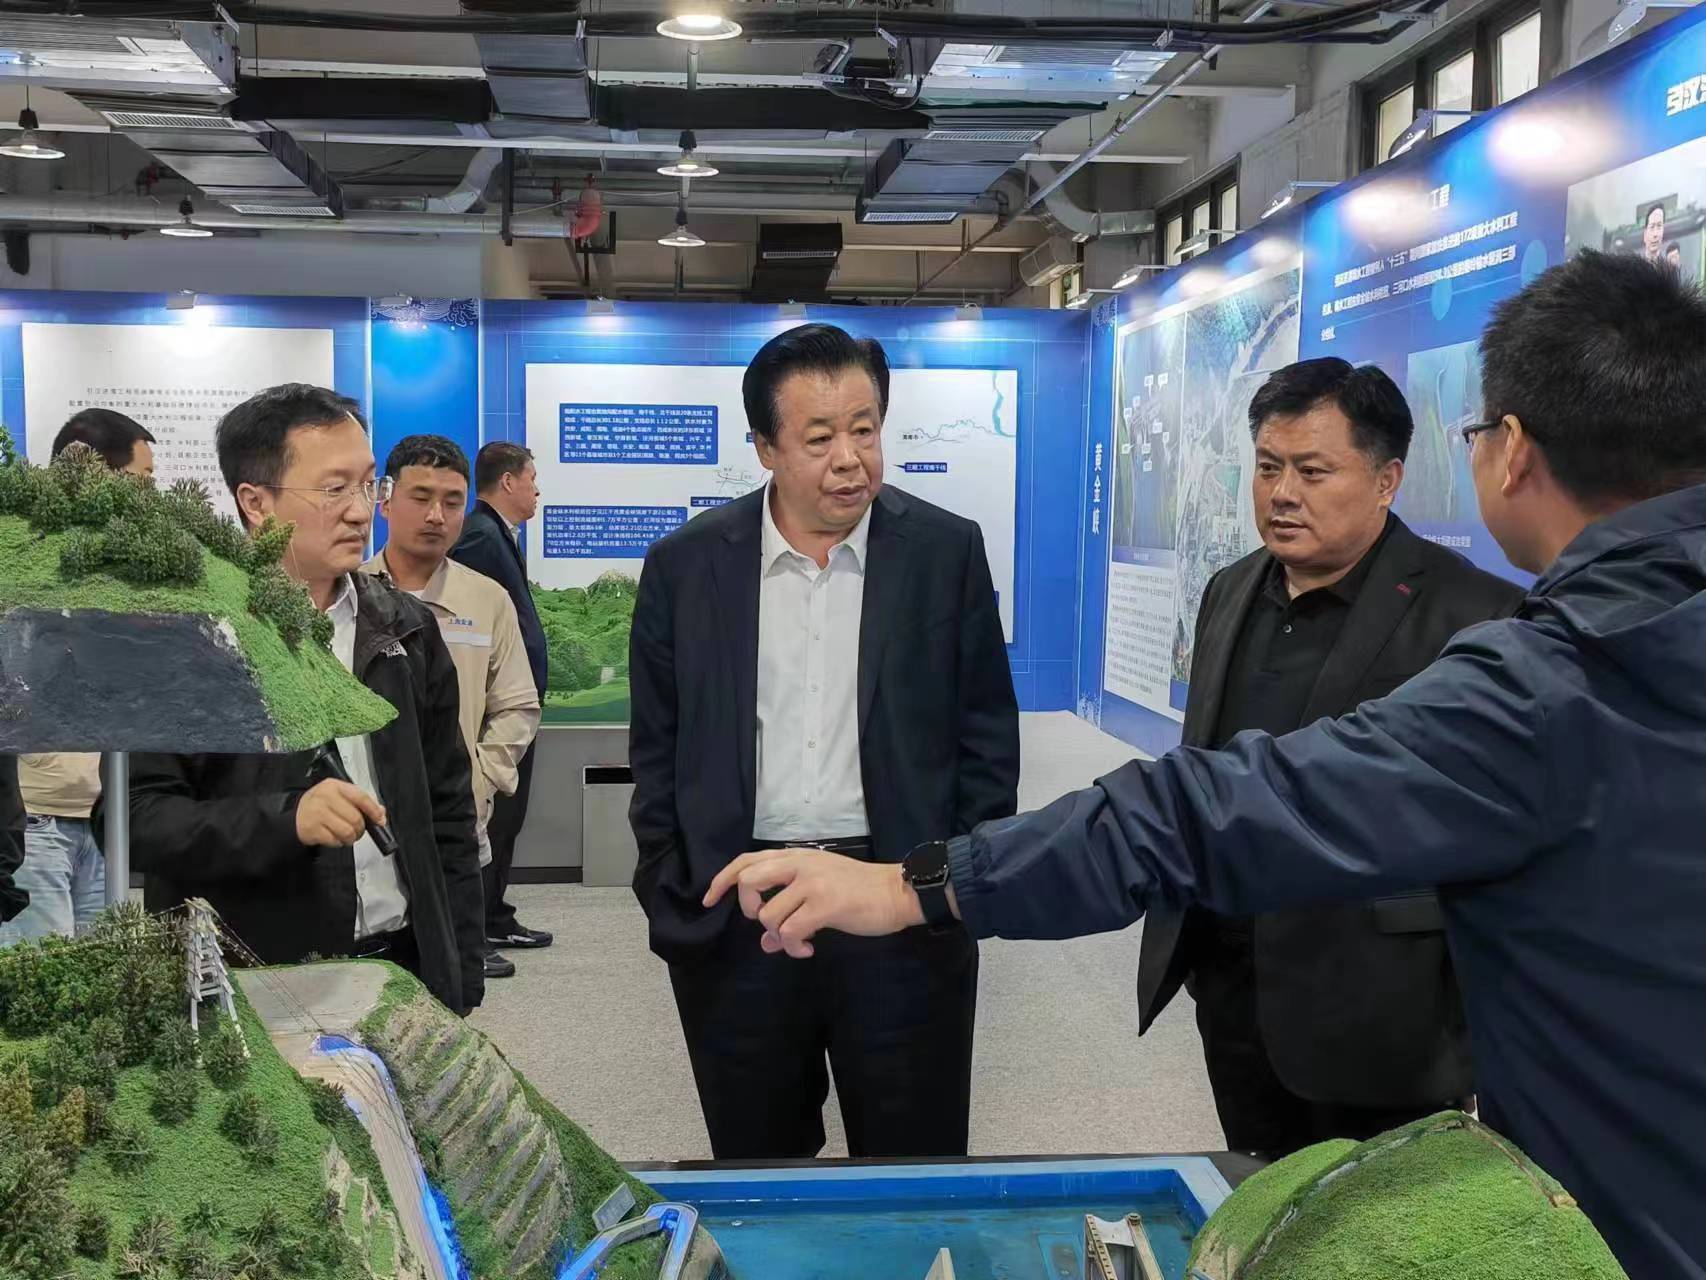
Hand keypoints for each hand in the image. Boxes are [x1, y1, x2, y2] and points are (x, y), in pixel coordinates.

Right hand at [295, 779, 386, 847]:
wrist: (296, 816)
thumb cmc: (321, 806)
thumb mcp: (339, 797)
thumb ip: (361, 803)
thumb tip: (380, 814)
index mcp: (335, 786)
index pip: (360, 797)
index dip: (373, 810)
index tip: (380, 820)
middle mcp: (325, 797)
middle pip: (355, 817)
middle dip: (360, 828)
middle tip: (358, 831)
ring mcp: (317, 813)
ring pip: (347, 831)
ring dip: (351, 838)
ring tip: (347, 836)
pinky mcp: (312, 829)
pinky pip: (335, 840)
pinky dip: (338, 842)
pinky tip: (334, 837)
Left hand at [703, 849, 923, 958]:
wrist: (896, 892)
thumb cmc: (859, 892)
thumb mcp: (820, 893)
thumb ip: (790, 911)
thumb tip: (767, 943)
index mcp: (797, 857)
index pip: (747, 860)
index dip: (723, 879)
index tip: (709, 899)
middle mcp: (800, 864)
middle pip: (749, 880)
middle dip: (746, 907)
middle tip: (764, 922)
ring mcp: (812, 883)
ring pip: (768, 914)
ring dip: (778, 935)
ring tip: (798, 940)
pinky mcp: (825, 904)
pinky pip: (791, 932)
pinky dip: (794, 947)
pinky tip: (809, 949)